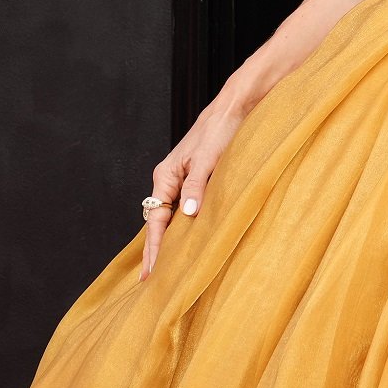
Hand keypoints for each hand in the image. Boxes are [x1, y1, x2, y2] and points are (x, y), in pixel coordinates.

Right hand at [141, 81, 253, 279]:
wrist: (237, 106)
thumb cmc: (221, 128)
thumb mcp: (208, 158)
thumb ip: (197, 186)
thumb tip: (187, 215)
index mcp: (165, 176)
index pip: (156, 220)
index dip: (154, 248)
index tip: (151, 273)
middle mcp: (170, 179)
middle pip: (159, 222)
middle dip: (155, 250)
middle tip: (152, 281)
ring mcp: (183, 180)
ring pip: (172, 217)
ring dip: (170, 240)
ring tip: (168, 268)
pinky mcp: (199, 178)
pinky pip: (186, 208)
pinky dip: (184, 226)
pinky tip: (188, 240)